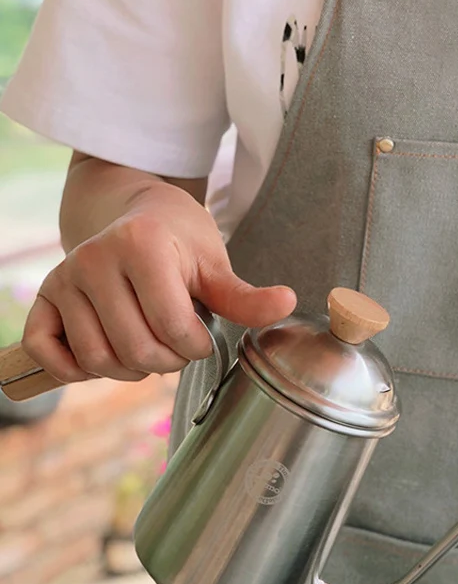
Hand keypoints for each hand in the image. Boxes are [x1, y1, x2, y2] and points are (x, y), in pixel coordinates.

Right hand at [22, 182, 295, 384]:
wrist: (136, 214)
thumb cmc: (182, 239)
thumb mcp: (215, 263)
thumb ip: (244, 296)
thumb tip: (289, 303)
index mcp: (144, 246)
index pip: (174, 327)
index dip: (196, 347)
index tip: (203, 337)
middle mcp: (95, 258)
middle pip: (137, 349)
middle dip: (168, 361)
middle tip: (178, 346)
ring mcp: (65, 277)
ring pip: (97, 358)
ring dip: (130, 369)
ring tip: (150, 347)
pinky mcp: (44, 296)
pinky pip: (46, 350)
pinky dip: (75, 369)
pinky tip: (105, 356)